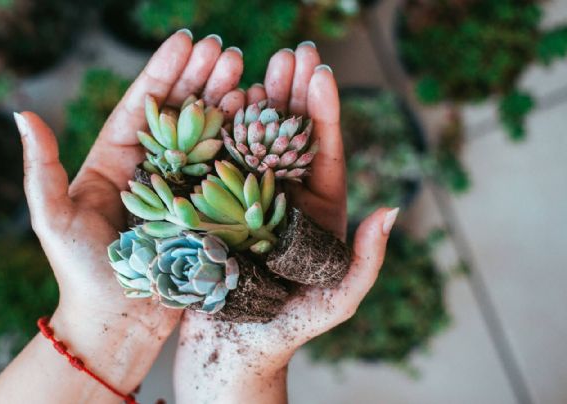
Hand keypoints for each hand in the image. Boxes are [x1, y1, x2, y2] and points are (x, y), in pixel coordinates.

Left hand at [0, 31, 244, 401]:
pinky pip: (225, 172)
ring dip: (225, 102)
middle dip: (201, 78)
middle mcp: (151, 169)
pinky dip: (241, 145)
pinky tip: (256, 119)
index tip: (186, 40)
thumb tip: (20, 114)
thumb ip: (39, 168)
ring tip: (245, 72)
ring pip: (206, 136)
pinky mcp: (205, 213)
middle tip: (225, 49)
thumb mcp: (51, 217)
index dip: (164, 72)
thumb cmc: (80, 271)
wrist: (116, 322)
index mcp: (115, 161)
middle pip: (179, 113)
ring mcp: (181, 190)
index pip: (143, 106)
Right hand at [173, 43, 398, 402]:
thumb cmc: (286, 331)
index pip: (325, 154)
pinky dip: (216, 132)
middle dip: (292, 94)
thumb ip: (366, 262)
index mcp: (318, 212)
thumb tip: (392, 212)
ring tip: (252, 66)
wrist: (230, 350)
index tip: (320, 73)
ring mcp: (245, 198)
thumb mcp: (335, 302)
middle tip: (291, 53)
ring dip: (254, 103)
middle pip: (290, 137)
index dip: (325, 112)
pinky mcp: (211, 206)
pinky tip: (215, 103)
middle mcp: (283, 198)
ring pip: (252, 142)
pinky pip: (215, 163)